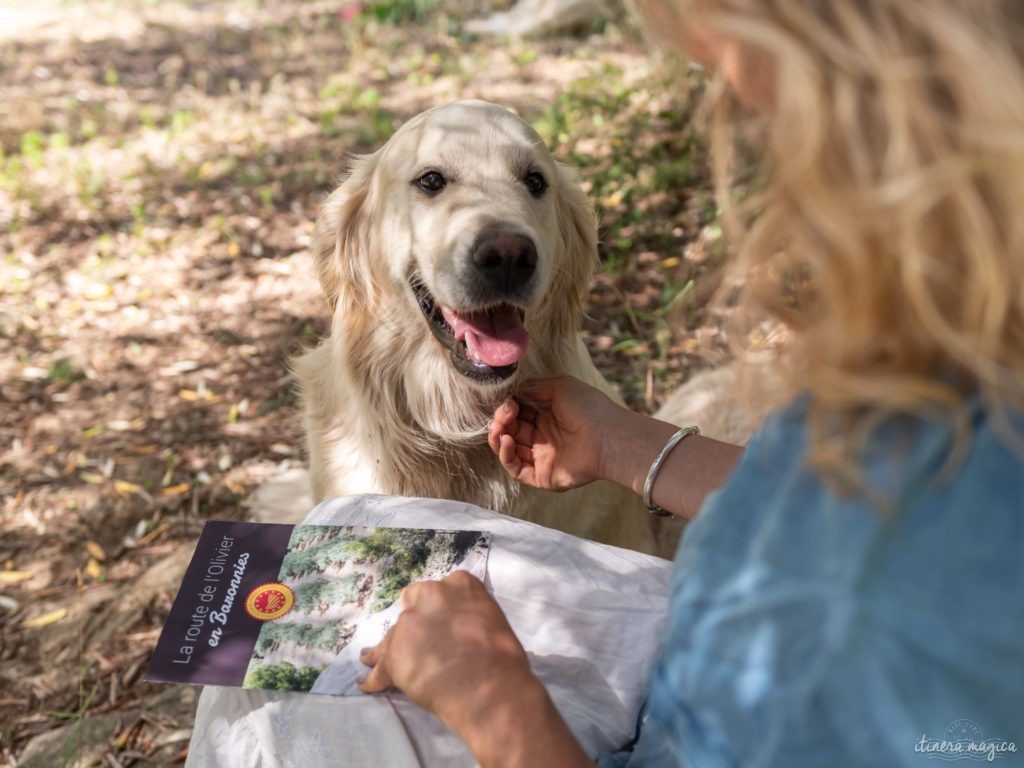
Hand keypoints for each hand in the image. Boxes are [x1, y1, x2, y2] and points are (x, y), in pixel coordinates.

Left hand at [359, 571, 532, 730]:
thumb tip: (458, 629)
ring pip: (392, 636)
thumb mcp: (491, 619)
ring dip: (392, 648)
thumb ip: (468, 614)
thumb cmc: (503, 659)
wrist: (490, 690)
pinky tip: (369, 683)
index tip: (440, 623)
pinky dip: (375, 678)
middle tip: (422, 642)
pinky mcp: (394, 653)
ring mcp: (409, 623)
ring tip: (382, 661)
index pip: (440, 590)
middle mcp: (431, 595)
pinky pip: (379, 667)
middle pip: (411, 603)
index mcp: (459, 584)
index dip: (437, 609)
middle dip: (414, 620)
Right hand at [487, 376, 627, 491]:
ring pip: (509, 451)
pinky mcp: (542, 476)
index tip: (508, 400)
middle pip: (511, 431)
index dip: (508, 408)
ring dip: (498, 438)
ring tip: (499, 427)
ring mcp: (542, 459)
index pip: (519, 415)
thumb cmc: (589, 408)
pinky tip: (507, 440)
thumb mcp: (561, 387)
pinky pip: (516, 470)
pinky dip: (506, 455)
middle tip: (504, 413)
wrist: (608, 436)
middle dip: (501, 421)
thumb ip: (535, 387)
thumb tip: (513, 392)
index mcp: (548, 419)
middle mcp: (544, 439)